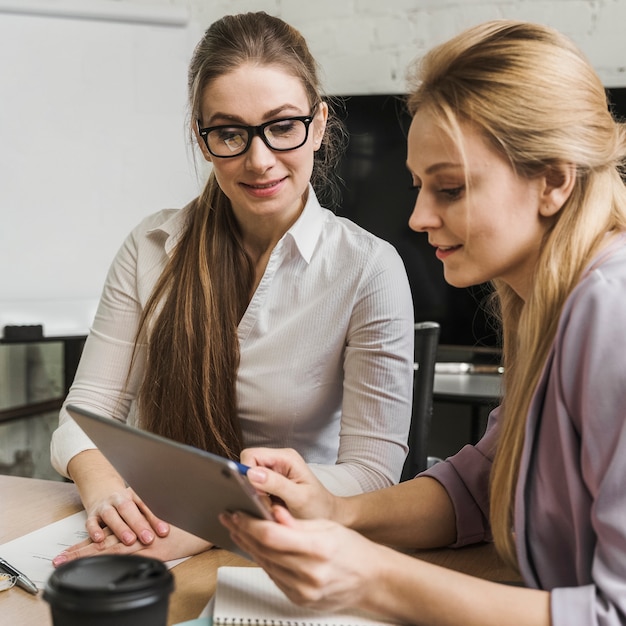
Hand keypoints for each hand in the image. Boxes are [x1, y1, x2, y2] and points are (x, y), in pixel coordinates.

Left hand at [52, 523, 211, 566]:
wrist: (206, 526)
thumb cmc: (189, 527)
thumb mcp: (165, 527)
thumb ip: (148, 530)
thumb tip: (138, 536)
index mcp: (137, 528)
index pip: (109, 536)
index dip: (88, 542)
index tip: (69, 551)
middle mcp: (136, 533)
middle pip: (103, 542)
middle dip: (79, 551)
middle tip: (58, 560)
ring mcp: (142, 541)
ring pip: (108, 547)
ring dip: (85, 554)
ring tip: (64, 562)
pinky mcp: (152, 548)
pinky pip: (125, 552)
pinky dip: (108, 556)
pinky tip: (95, 560)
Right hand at [82, 485, 169, 546]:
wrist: (102, 492)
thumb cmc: (125, 504)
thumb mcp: (139, 506)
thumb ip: (151, 517)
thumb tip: (169, 530)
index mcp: (134, 495)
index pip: (146, 505)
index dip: (156, 518)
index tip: (164, 531)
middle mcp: (118, 499)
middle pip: (128, 509)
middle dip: (139, 524)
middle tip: (148, 538)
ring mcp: (104, 507)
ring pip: (111, 515)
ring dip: (120, 528)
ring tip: (129, 540)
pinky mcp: (92, 516)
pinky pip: (91, 522)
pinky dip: (94, 530)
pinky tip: (100, 538)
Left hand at [220, 506, 383, 611]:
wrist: (371, 579)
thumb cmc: (353, 549)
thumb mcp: (327, 526)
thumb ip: (296, 522)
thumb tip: (273, 513)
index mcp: (318, 549)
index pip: (272, 536)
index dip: (249, 524)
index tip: (237, 513)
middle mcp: (309, 574)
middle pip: (264, 551)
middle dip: (243, 532)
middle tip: (230, 518)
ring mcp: (303, 591)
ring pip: (264, 565)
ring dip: (248, 546)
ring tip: (238, 530)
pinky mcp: (299, 600)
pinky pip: (273, 577)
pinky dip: (263, 560)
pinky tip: (256, 548)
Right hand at [240, 448, 337, 519]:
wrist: (330, 516)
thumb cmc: (319, 507)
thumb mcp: (299, 497)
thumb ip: (276, 484)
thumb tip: (252, 473)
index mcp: (286, 457)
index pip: (251, 455)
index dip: (247, 474)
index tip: (258, 493)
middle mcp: (279, 460)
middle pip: (248, 465)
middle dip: (251, 486)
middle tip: (266, 503)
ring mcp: (275, 471)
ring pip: (249, 478)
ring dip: (255, 494)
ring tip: (272, 507)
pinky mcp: (272, 483)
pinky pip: (254, 487)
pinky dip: (258, 499)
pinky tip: (271, 508)